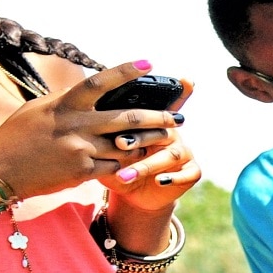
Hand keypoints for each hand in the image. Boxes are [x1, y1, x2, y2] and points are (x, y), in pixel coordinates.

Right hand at [0, 60, 188, 199]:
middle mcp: (76, 126)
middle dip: (158, 117)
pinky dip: (129, 163)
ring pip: (128, 146)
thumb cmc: (16, 136)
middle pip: (127, 118)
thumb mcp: (38, 108)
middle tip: (178, 116)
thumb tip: (89, 89)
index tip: (149, 63)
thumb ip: (66, 100)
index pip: (101, 82)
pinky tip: (140, 160)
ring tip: (165, 139)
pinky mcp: (82, 172)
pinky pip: (115, 166)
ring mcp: (81, 150)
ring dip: (149, 143)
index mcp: (65, 105)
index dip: (126, 71)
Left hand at [103, 77, 199, 211]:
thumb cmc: (115, 164)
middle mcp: (172, 133)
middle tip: (119, 143)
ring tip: (125, 175)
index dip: (180, 91)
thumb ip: (100, 129)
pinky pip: (188, 173)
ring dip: (148, 164)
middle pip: (161, 129)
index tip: (186, 79)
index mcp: (153, 122)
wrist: (131, 193)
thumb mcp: (104, 146)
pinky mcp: (191, 172)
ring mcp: (184, 152)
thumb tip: (81, 109)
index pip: (166, 103)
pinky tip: (158, 181)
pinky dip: (173, 178)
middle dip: (141, 136)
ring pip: (171, 154)